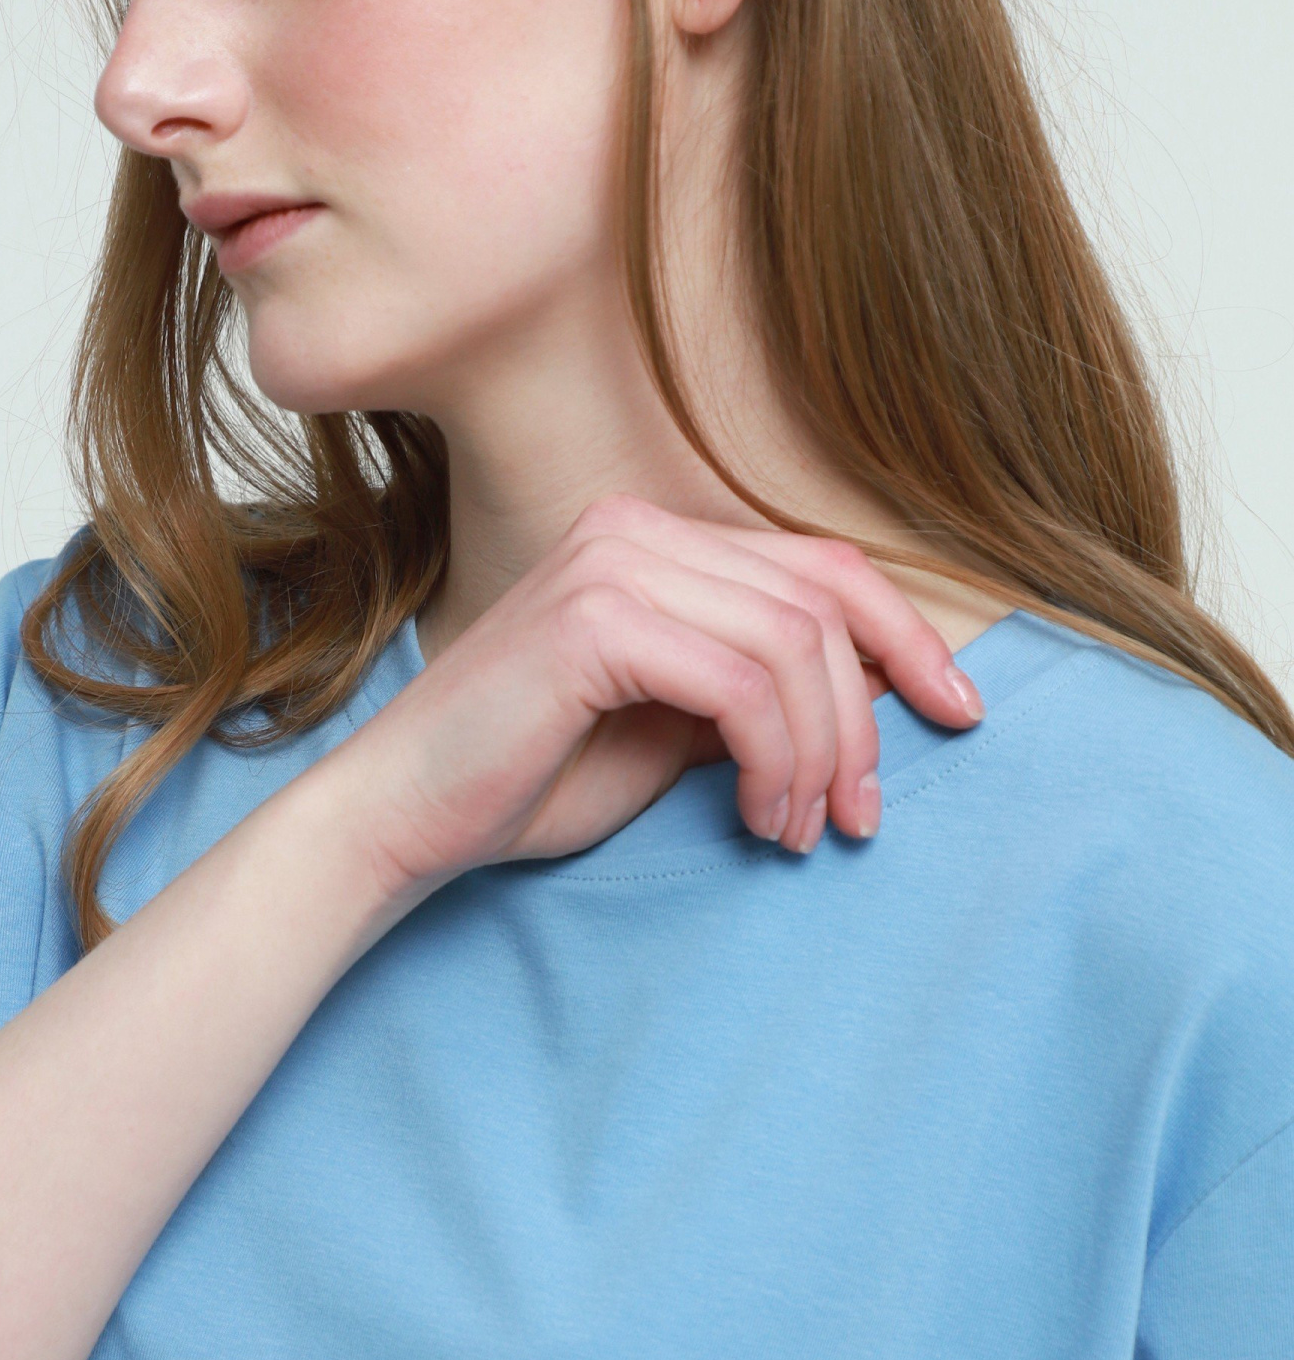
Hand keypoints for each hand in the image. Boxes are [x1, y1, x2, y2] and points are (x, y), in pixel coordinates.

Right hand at [336, 492, 985, 897]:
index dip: (907, 637)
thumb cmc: (524, 780)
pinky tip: (761, 819)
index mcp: (651, 539)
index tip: (958, 714)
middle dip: (867, 717)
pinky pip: (743, 686)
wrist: (401, 818)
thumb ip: (757, 694)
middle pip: (821, 602)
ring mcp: (611, 563)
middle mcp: (634, 528)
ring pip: (794, 646)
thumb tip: (873, 692)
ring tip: (798, 830)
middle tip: (861, 815)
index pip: (820, 565)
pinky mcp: (595, 619)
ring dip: (819, 754)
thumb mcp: (672, 730)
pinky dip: (775, 761)